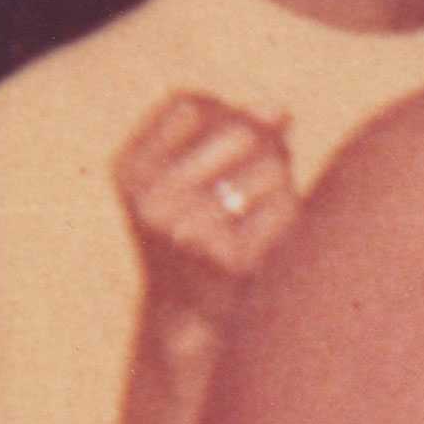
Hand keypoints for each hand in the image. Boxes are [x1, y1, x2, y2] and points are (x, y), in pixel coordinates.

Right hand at [113, 89, 295, 337]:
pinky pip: (286, 206)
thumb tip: (279, 109)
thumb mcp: (191, 178)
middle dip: (264, 146)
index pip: (191, 104)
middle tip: (262, 180)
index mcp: (131, 171)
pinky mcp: (231, 260)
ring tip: (261, 214)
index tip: (229, 149)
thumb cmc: (200, 235)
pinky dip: (291, 216)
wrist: (196, 320)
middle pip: (239, 129)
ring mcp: (189, 230)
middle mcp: (152, 199)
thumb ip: (232, 132)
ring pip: (270, 165)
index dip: (225, 114)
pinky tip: (270, 240)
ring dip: (282, 184)